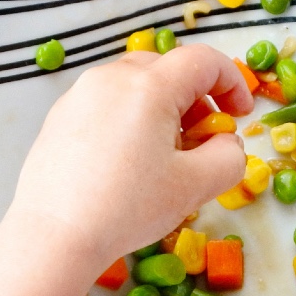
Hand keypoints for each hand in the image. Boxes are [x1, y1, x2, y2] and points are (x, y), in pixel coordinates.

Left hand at [3, 45, 252, 276]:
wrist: (53, 235)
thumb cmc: (127, 208)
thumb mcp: (195, 186)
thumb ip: (229, 157)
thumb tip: (228, 143)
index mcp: (150, 86)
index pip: (204, 61)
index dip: (233, 83)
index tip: (241, 115)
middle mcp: (112, 77)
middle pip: (167, 68)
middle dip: (196, 97)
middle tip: (204, 138)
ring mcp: (80, 94)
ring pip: (134, 83)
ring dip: (162, 107)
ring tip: (164, 153)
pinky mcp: (59, 116)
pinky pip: (107, 102)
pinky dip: (130, 118)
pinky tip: (127, 161)